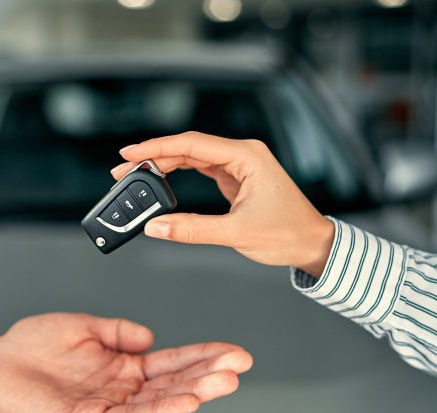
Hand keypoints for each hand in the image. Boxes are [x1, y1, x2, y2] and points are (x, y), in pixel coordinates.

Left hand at [0, 312, 251, 412]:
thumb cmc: (29, 348)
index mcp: (121, 366)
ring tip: (224, 382)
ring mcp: (106, 408)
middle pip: (173, 383)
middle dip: (208, 373)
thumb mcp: (83, 326)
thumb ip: (119, 330)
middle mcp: (119, 389)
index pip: (171, 362)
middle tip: (239, 365)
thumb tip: (151, 336)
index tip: (234, 351)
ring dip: (193, 393)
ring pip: (158, 402)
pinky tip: (185, 401)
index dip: (202, 356)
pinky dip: (160, 410)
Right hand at [111, 131, 334, 276]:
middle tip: (123, 168)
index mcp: (247, 156)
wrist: (313, 243)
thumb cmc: (288, 234)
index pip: (192, 144)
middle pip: (188, 147)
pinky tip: (159, 178)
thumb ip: (192, 229)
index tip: (129, 152)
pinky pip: (200, 168)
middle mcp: (243, 154)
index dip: (157, 147)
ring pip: (192, 156)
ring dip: (163, 164)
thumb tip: (156, 226)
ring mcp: (239, 164)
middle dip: (154, 156)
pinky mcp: (235, 176)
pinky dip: (177, 173)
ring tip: (135, 173)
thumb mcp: (236, 234)